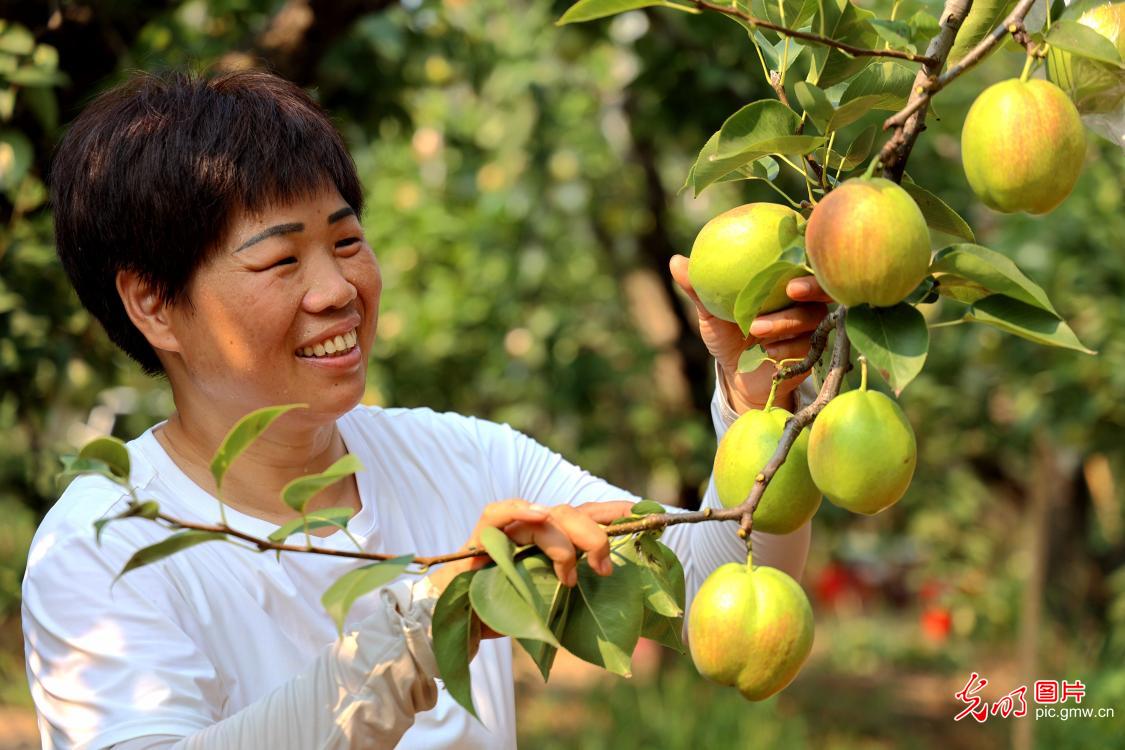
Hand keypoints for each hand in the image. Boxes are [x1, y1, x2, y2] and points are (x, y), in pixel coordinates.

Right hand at [427, 499, 634, 595]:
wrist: (458, 625)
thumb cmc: (506, 613)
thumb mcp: (552, 603)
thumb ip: (575, 588)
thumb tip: (619, 594)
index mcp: (552, 539)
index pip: (587, 515)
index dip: (614, 512)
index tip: (646, 514)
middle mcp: (533, 528)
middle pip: (570, 514)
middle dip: (595, 536)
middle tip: (604, 567)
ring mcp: (509, 530)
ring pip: (545, 517)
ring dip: (563, 543)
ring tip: (569, 576)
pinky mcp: (482, 537)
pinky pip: (498, 513)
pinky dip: (519, 509)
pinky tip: (539, 514)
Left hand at [669, 255, 832, 412]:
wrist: (737, 375)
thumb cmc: (727, 335)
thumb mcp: (711, 312)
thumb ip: (699, 288)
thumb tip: (676, 261)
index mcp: (782, 283)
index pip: (802, 262)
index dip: (806, 254)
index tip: (790, 251)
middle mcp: (803, 301)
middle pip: (821, 287)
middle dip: (811, 286)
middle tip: (791, 290)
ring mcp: (811, 326)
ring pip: (811, 317)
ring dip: (785, 322)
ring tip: (757, 328)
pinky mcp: (811, 352)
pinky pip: (806, 345)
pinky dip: (786, 347)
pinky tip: (768, 352)